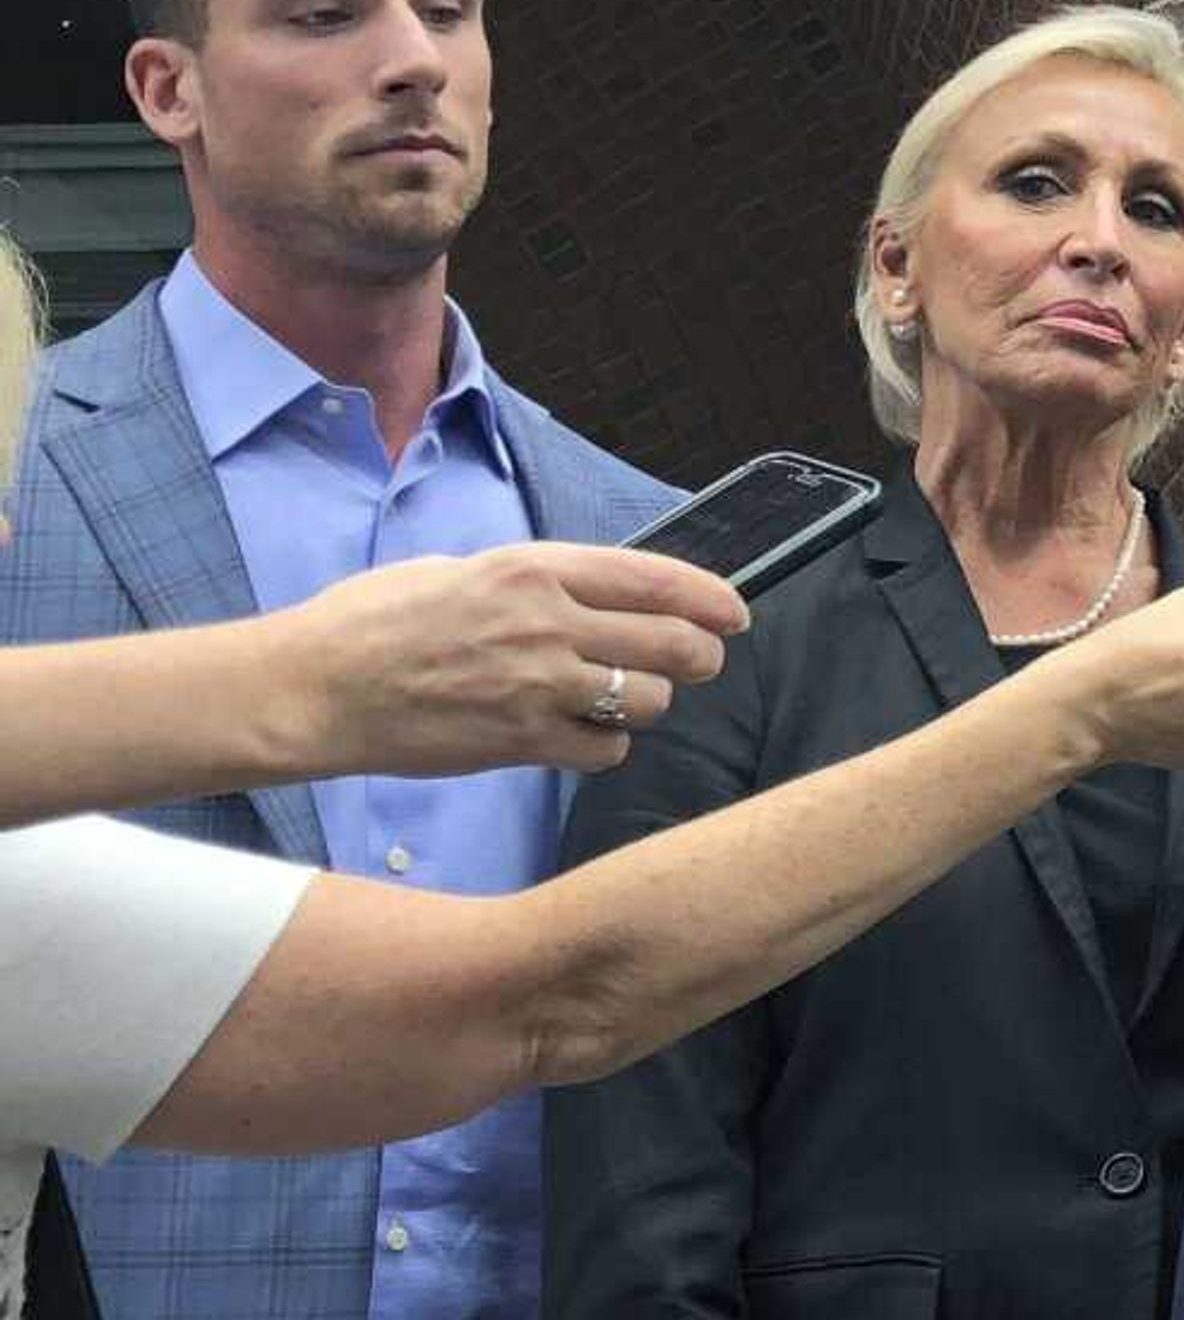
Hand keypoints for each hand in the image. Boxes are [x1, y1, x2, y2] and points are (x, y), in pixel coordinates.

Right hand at [268, 542, 746, 778]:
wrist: (314, 687)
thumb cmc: (371, 622)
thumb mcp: (459, 569)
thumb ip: (531, 581)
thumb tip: (584, 592)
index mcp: (533, 568)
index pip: (655, 580)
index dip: (710, 597)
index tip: (734, 612)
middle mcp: (548, 623)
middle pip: (673, 643)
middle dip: (700, 654)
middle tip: (700, 661)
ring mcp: (539, 687)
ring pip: (649, 700)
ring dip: (649, 702)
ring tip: (622, 699)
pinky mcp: (522, 743)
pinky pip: (606, 750)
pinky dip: (607, 746)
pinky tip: (581, 736)